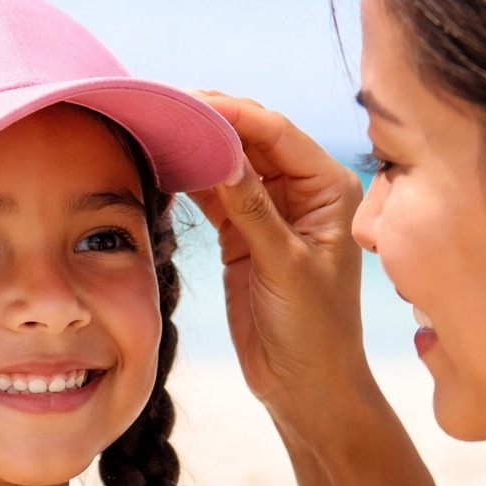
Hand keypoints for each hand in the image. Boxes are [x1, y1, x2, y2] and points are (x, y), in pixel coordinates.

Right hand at [190, 94, 366, 435]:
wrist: (305, 385)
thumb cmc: (314, 331)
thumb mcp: (286, 267)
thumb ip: (254, 211)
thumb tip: (223, 156)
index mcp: (328, 188)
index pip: (276, 133)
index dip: (233, 113)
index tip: (190, 100)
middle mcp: (302, 191)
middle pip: (251, 139)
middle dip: (211, 121)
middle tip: (164, 107)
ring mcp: (271, 212)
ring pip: (229, 164)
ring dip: (197, 148)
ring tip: (157, 128)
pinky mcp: (243, 236)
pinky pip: (214, 195)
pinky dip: (190, 180)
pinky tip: (163, 165)